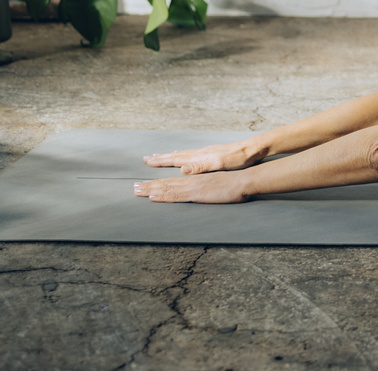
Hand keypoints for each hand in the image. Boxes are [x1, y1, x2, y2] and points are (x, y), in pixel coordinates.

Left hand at [134, 171, 248, 202]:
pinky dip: (163, 195)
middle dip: (148, 186)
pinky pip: (176, 195)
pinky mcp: (197, 193)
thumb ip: (205, 189)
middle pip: (166, 183)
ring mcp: (193, 187)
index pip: (172, 182)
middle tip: (134, 187)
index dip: (157, 183)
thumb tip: (199, 192)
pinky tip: (153, 196)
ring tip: (137, 190)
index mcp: (195, 180)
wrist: (243, 182)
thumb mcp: (216, 186)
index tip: (145, 185)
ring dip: (150, 189)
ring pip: (167, 188)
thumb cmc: (233, 185)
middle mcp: (191, 182)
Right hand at [143, 141, 265, 174]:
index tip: (147, 161)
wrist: (252, 149)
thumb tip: (182, 168)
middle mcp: (200, 153)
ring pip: (183, 154)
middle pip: (176, 155)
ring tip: (160, 156)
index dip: (161, 161)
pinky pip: (191, 154)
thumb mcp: (220, 164)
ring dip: (170, 156)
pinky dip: (182, 155)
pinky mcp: (212, 153)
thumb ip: (201, 166)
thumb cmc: (238, 159)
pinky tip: (184, 157)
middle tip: (147, 158)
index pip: (175, 159)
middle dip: (161, 158)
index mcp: (200, 157)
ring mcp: (206, 152)